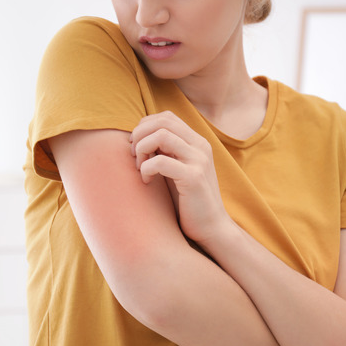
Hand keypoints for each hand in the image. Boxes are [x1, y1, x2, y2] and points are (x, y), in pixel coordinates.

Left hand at [130, 111, 230, 242]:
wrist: (211, 228)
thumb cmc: (187, 200)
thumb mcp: (176, 169)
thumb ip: (165, 151)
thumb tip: (137, 136)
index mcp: (196, 142)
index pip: (166, 117)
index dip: (145, 127)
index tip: (136, 147)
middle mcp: (200, 146)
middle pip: (162, 121)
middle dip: (140, 135)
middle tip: (134, 156)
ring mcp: (198, 161)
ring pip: (161, 135)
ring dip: (142, 149)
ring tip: (140, 167)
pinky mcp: (193, 178)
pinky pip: (161, 161)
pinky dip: (146, 168)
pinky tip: (147, 181)